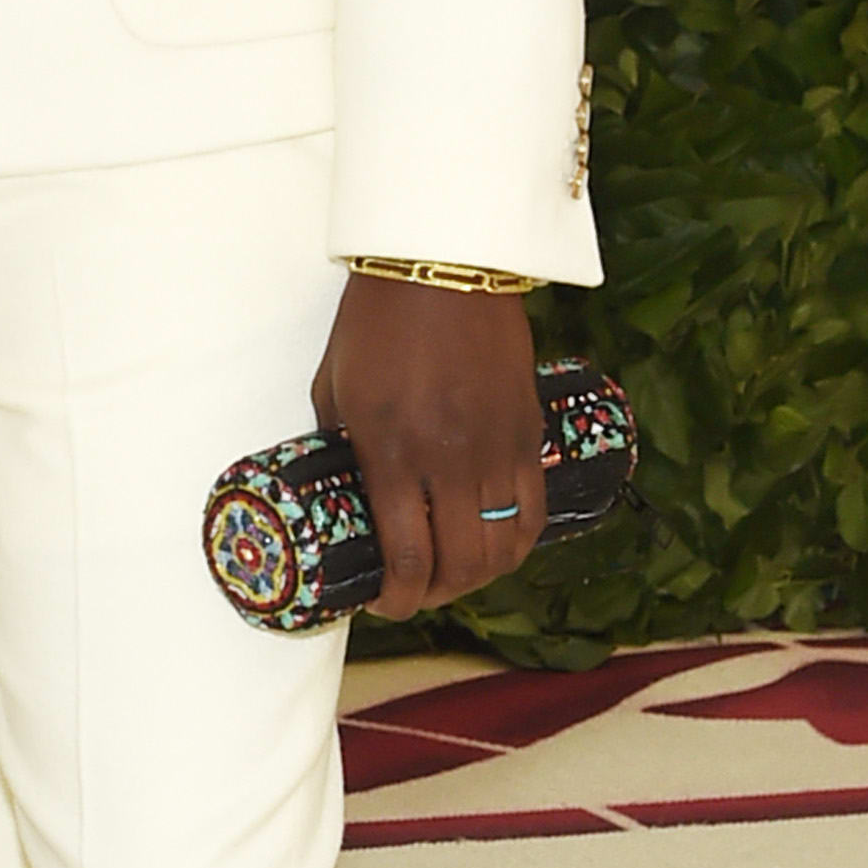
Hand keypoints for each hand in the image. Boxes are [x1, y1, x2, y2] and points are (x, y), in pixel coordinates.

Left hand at [311, 275, 545, 619]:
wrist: (443, 265)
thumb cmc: (377, 321)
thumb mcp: (334, 387)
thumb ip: (339, 443)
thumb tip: (342, 490)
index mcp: (391, 453)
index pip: (406, 557)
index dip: (397, 598)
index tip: (382, 601)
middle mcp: (448, 461)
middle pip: (460, 566)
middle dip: (435, 595)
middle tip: (415, 592)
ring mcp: (495, 449)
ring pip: (502, 548)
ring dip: (478, 576)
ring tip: (454, 573)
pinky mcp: (527, 433)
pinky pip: (533, 511)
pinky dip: (517, 543)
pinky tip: (497, 547)